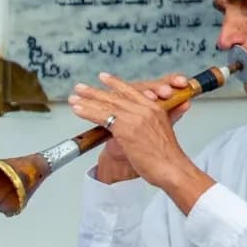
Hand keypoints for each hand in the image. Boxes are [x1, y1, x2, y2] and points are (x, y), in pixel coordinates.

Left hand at [68, 72, 211, 210]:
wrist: (172, 168)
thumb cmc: (168, 157)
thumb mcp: (164, 132)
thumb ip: (154, 124)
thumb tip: (142, 126)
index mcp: (155, 108)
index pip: (132, 91)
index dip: (116, 83)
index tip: (103, 77)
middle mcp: (145, 109)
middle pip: (116, 96)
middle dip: (95, 91)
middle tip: (80, 87)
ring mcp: (135, 118)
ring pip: (107, 105)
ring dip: (87, 100)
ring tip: (74, 97)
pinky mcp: (126, 129)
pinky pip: (103, 117)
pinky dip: (88, 112)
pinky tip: (78, 110)